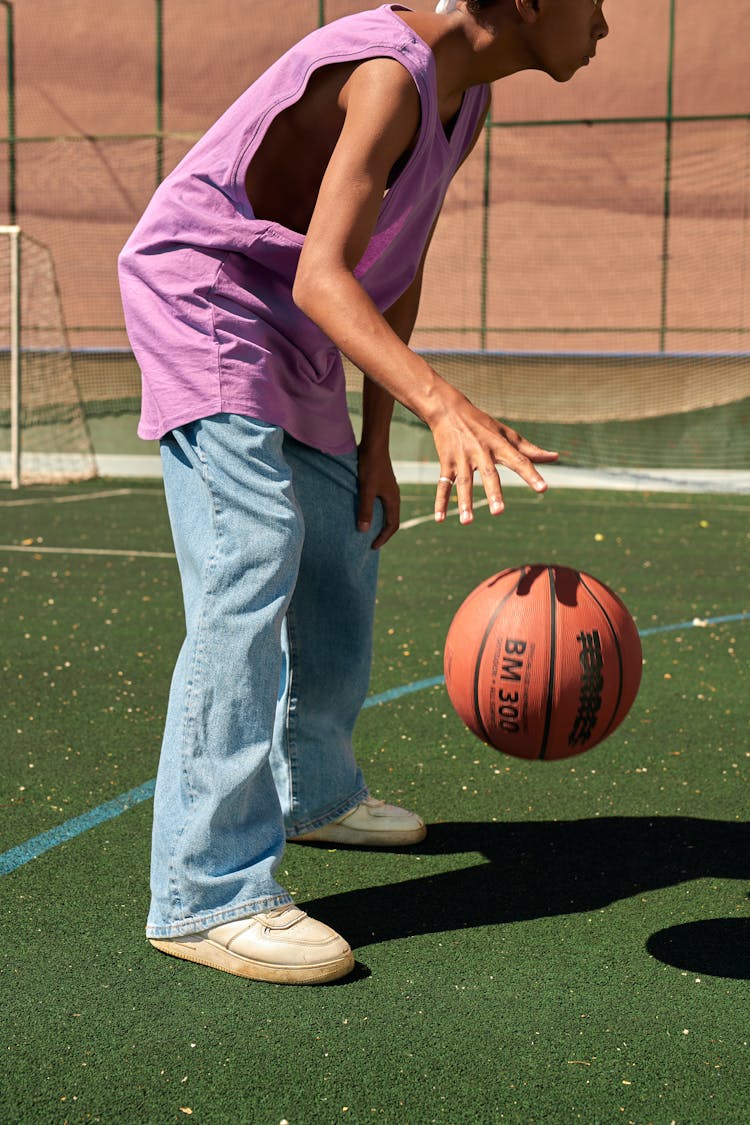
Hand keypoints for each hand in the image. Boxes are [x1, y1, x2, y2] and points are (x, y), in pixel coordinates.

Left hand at [357, 443, 400, 548]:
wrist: (374, 443)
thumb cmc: (370, 466)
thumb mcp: (366, 489)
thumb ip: (365, 510)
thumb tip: (363, 530)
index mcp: (393, 499)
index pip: (392, 525)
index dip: (383, 538)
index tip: (372, 547)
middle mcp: (394, 495)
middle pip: (391, 519)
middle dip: (382, 532)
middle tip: (371, 542)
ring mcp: (389, 489)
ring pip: (386, 510)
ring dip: (379, 521)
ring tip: (367, 529)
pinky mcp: (382, 482)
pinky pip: (381, 502)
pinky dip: (375, 511)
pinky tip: (364, 510)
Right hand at [428, 388, 557, 523]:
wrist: (449, 410)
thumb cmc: (483, 424)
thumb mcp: (507, 434)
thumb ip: (530, 449)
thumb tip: (555, 457)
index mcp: (499, 445)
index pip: (519, 461)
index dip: (531, 475)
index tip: (543, 489)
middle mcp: (481, 451)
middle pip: (489, 474)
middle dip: (493, 493)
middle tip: (498, 512)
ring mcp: (462, 458)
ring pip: (463, 483)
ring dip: (464, 502)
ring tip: (467, 522)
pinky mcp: (446, 462)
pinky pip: (443, 485)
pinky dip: (440, 502)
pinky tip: (440, 519)